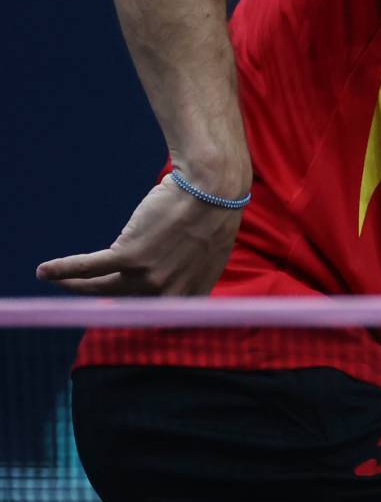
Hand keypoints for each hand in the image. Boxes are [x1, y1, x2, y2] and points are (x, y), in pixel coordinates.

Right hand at [37, 179, 239, 295]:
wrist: (213, 188)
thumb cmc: (214, 213)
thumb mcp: (208, 253)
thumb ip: (188, 272)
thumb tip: (170, 275)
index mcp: (191, 295)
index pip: (155, 313)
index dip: (134, 309)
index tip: (118, 305)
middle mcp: (168, 293)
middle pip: (121, 299)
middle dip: (97, 293)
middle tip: (81, 288)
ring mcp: (148, 277)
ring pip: (100, 285)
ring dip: (73, 283)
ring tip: (55, 278)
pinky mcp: (130, 256)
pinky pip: (89, 267)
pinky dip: (63, 269)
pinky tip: (45, 271)